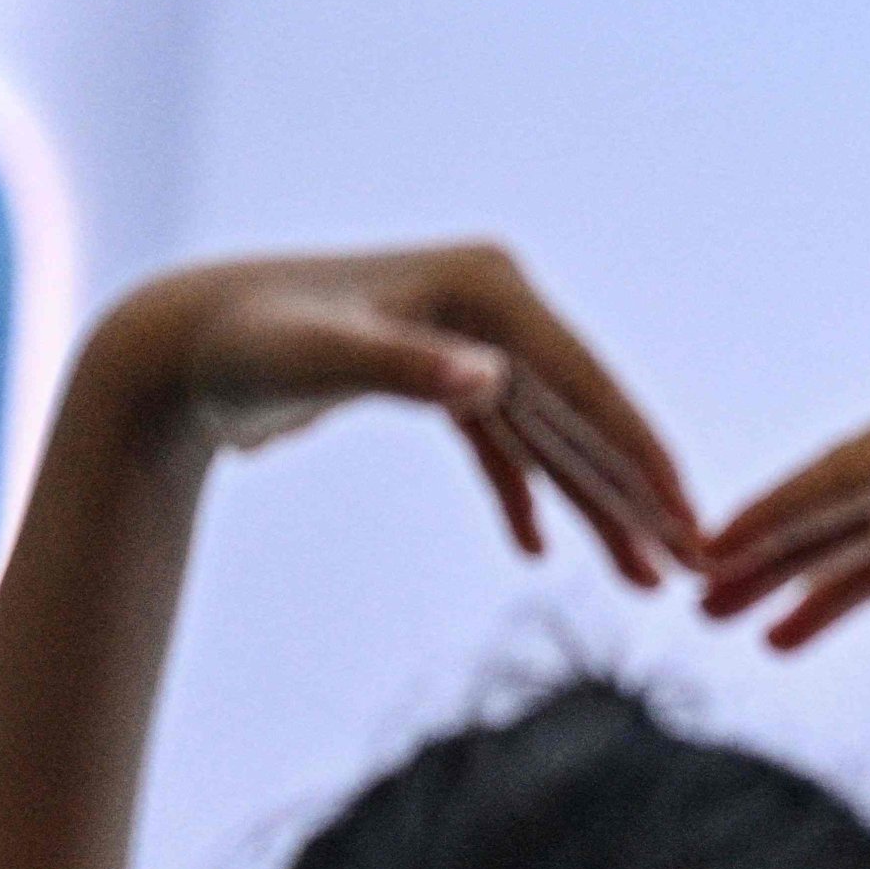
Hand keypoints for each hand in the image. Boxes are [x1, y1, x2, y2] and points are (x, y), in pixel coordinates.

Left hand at [111, 244, 700, 583]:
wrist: (171, 347)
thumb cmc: (241, 346)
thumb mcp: (316, 358)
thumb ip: (405, 368)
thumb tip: (490, 384)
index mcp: (488, 288)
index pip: (588, 384)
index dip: (644, 459)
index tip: (694, 521)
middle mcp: (491, 307)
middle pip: (584, 416)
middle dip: (639, 497)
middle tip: (697, 567)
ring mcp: (466, 341)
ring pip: (552, 439)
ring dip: (597, 509)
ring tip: (648, 580)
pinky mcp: (434, 374)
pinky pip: (501, 445)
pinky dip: (522, 496)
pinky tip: (539, 552)